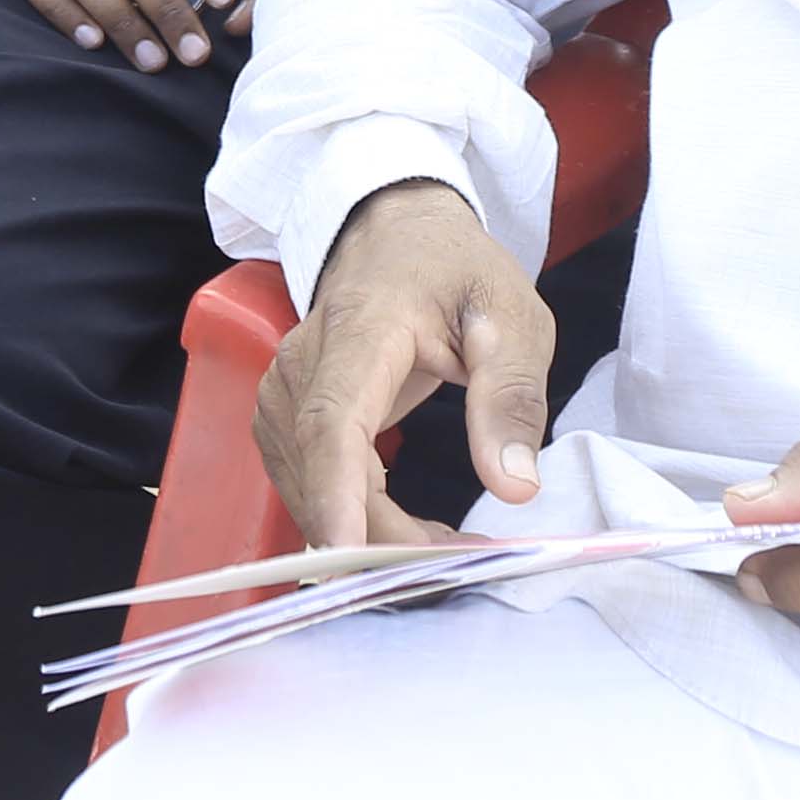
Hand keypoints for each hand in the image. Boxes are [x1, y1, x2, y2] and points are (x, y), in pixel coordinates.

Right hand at [255, 180, 551, 548]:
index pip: (333, 419)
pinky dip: (355, 518)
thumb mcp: (511, 319)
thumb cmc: (457, 271)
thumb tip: (514, 487)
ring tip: (446, 550)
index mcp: (361, 328)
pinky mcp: (287, 415)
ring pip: (308, 485)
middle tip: (457, 565)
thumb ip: (511, 399)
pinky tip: (407, 531)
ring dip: (369, 534)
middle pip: (320, 467)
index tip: (349, 556)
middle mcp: (303, 361)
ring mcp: (285, 390)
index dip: (336, 492)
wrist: (400, 234)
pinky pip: (309, 482)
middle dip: (378, 535)